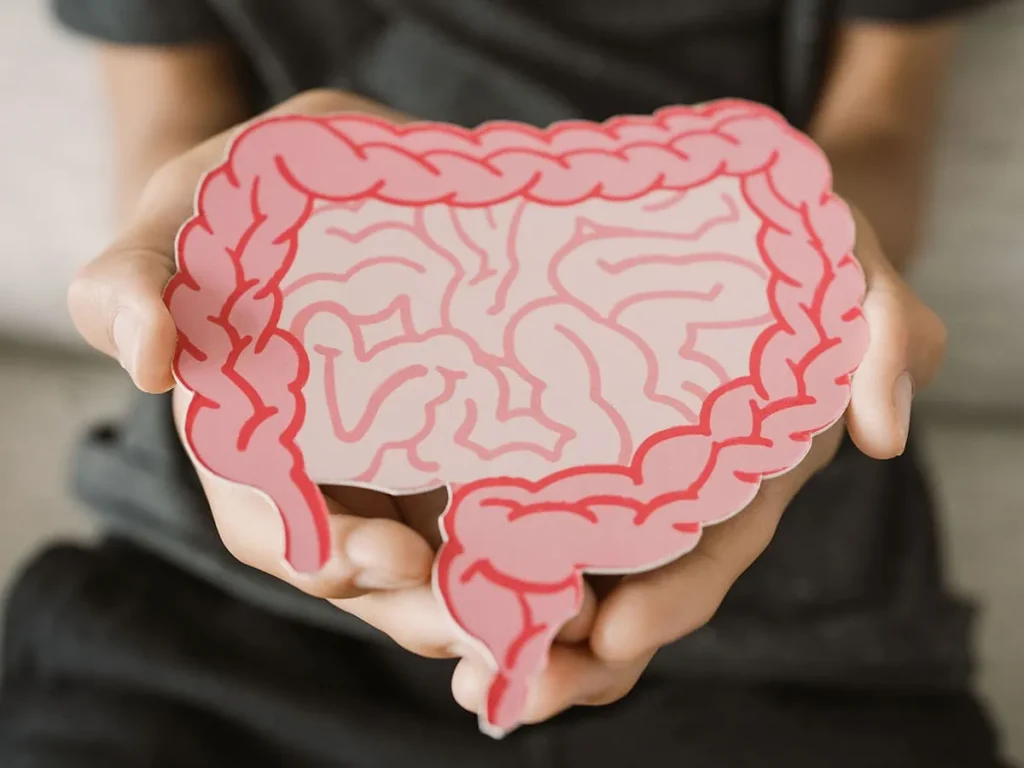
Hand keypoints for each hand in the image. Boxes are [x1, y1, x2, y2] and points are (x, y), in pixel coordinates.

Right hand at [67, 88, 554, 658]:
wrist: (315, 179)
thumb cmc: (235, 208)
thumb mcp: (176, 226)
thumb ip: (135, 280)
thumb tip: (147, 357)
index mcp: (250, 448)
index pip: (280, 531)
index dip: (329, 555)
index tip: (396, 558)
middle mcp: (326, 474)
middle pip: (372, 572)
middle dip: (429, 605)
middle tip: (502, 621)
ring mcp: (397, 464)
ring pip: (440, 556)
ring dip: (492, 593)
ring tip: (563, 603)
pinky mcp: (459, 440)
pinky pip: (490, 504)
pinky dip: (528, 535)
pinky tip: (586, 538)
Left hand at [450, 205, 946, 721]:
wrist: (721, 214)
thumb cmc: (794, 246)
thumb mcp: (850, 270)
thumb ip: (884, 337)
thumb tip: (882, 435)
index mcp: (753, 467)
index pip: (716, 550)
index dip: (673, 598)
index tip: (615, 633)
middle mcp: (684, 487)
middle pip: (635, 585)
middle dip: (585, 646)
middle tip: (520, 686)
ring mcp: (621, 468)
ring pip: (577, 565)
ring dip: (528, 622)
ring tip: (469, 671)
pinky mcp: (564, 438)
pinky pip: (530, 503)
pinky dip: (493, 549)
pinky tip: (437, 574)